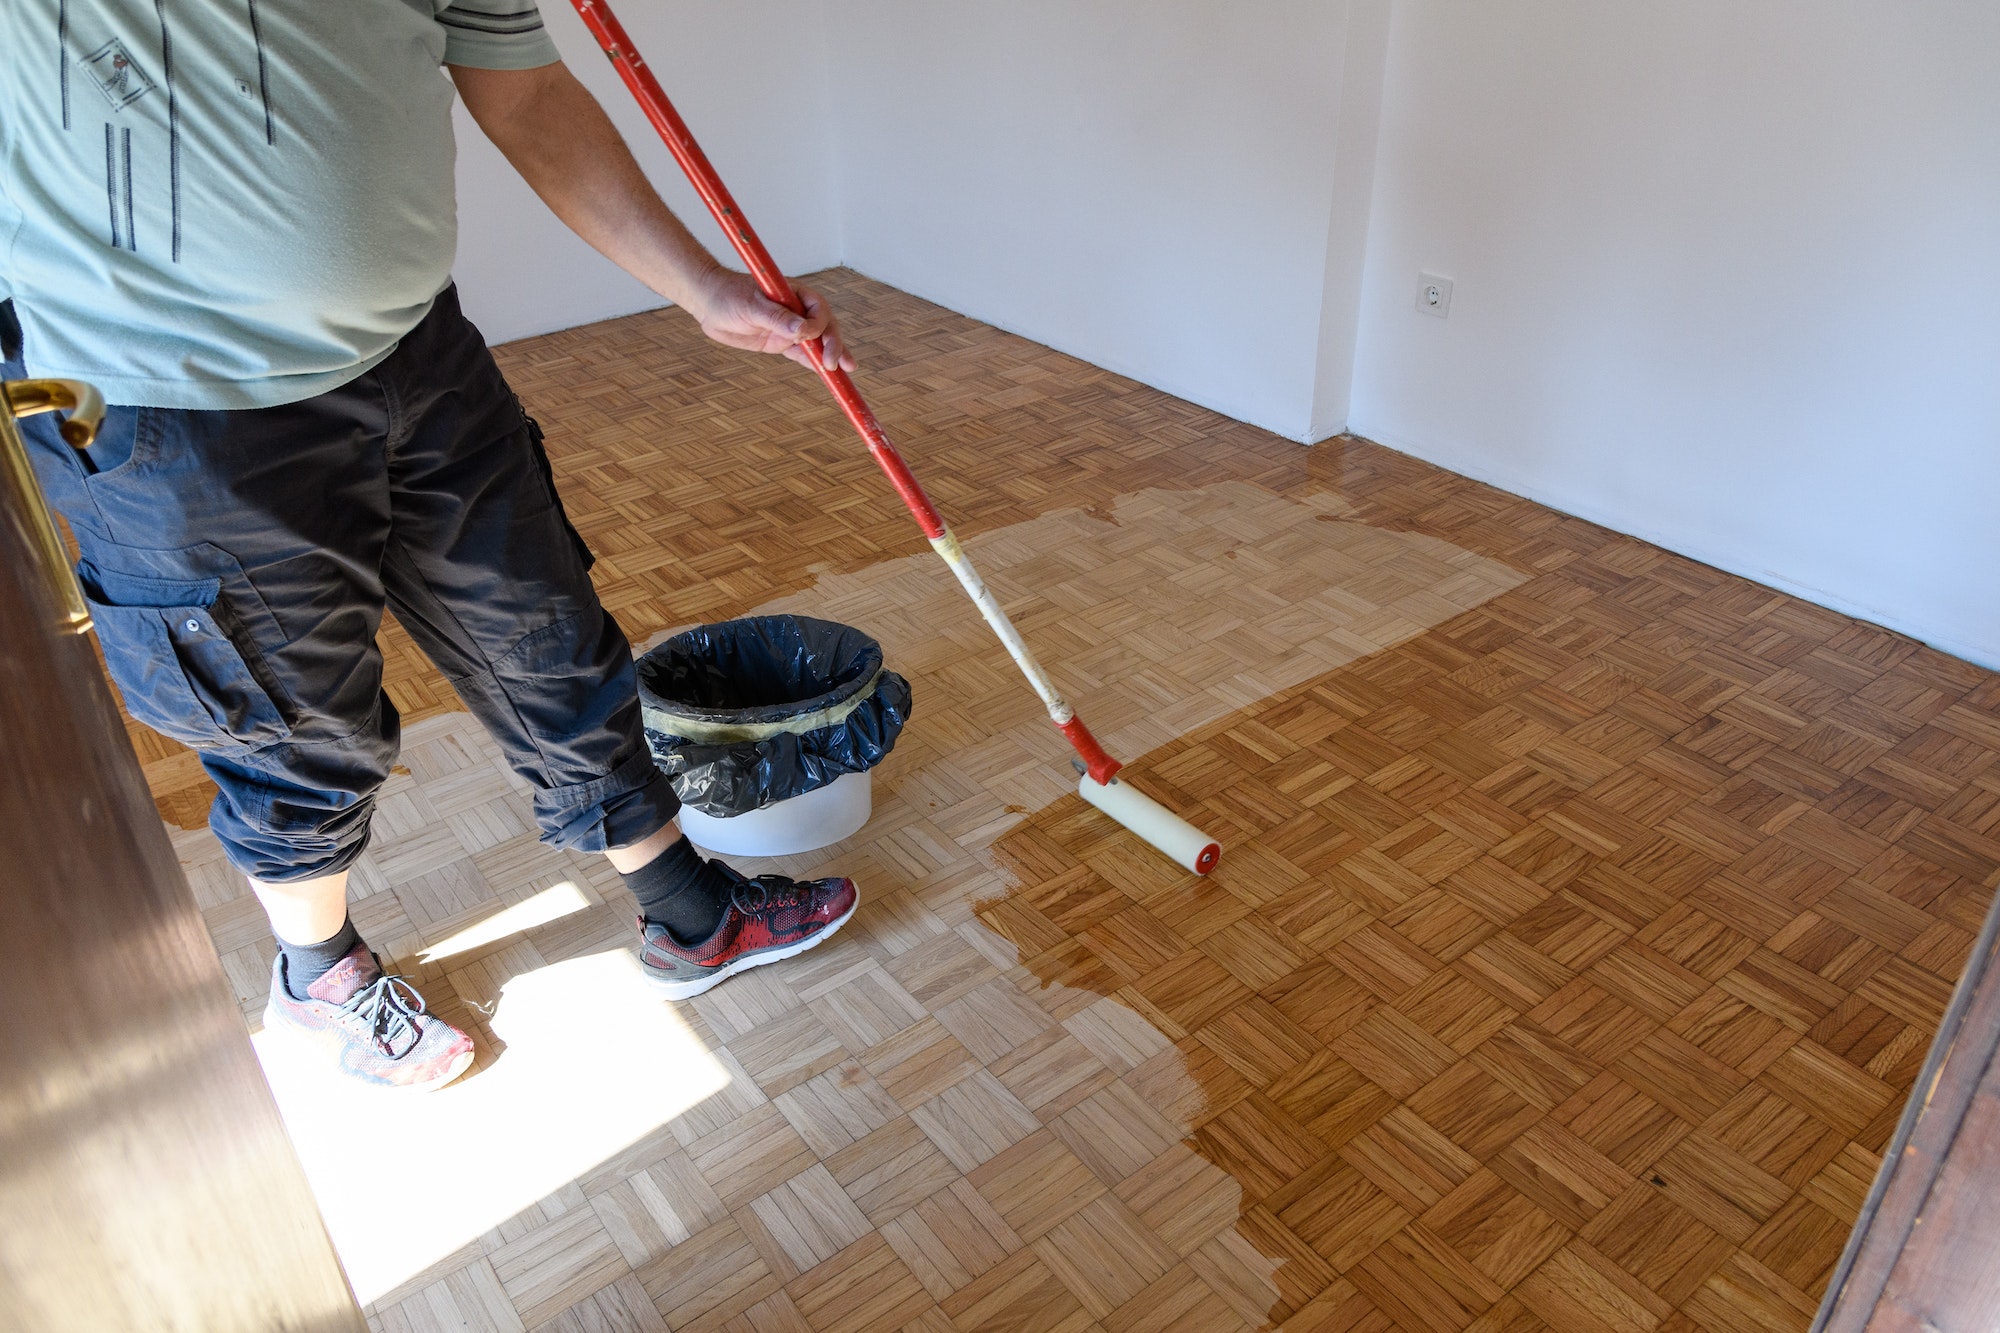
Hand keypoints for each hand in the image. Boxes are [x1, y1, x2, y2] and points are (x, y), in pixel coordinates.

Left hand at [686, 269, 856, 373]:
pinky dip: (814, 363)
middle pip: (824, 327)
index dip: (819, 324)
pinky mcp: (780, 342)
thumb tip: (802, 329)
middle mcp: (796, 310)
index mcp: (794, 294)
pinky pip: (802, 354)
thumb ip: (777, 317)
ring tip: (847, 369)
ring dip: (832, 355)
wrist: (709, 305)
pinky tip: (827, 373)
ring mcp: (789, 327)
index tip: (809, 337)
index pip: (817, 309)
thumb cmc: (728, 296)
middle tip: (836, 364)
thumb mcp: (751, 306)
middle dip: (833, 344)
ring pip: (817, 342)